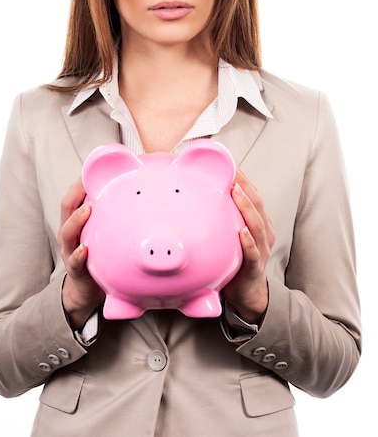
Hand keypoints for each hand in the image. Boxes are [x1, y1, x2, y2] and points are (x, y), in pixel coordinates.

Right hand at [57, 178, 104, 329]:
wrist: (87, 289)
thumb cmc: (99, 254)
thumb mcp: (104, 231)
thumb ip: (115, 215)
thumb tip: (143, 193)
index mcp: (77, 220)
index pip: (75, 195)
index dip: (81, 181)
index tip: (91, 167)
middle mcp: (70, 232)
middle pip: (66, 208)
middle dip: (75, 193)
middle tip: (87, 182)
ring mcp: (70, 250)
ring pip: (67, 232)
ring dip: (76, 220)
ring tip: (87, 210)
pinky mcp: (76, 269)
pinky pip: (75, 261)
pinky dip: (78, 255)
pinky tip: (85, 249)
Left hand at [222, 169, 275, 324]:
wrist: (246, 292)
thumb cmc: (234, 259)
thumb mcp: (228, 234)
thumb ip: (219, 216)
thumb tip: (192, 196)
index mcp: (257, 221)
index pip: (252, 194)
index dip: (242, 178)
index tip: (229, 162)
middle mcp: (262, 232)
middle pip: (257, 203)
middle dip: (244, 185)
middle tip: (231, 170)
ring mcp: (261, 249)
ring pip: (257, 224)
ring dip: (247, 207)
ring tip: (236, 192)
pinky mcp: (255, 267)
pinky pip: (253, 253)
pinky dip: (248, 242)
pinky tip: (241, 232)